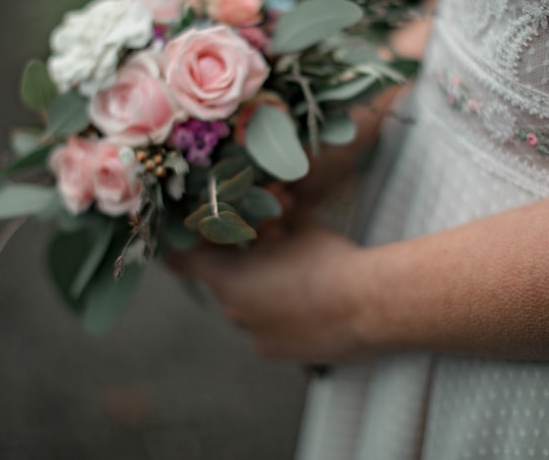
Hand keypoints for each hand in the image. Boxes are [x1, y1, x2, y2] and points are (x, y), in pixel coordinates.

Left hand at [166, 220, 369, 362]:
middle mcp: (233, 310)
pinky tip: (308, 300)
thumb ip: (276, 212)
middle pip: (222, 279)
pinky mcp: (277, 352)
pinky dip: (280, 311)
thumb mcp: (299, 223)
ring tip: (295, 271)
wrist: (367, 305)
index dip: (186, 243)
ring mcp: (255, 335)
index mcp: (228, 277)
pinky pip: (267, 326)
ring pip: (247, 304)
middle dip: (241, 258)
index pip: (181, 261)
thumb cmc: (328, 259)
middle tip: (268, 239)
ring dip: (262, 286)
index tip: (198, 231)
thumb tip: (274, 196)